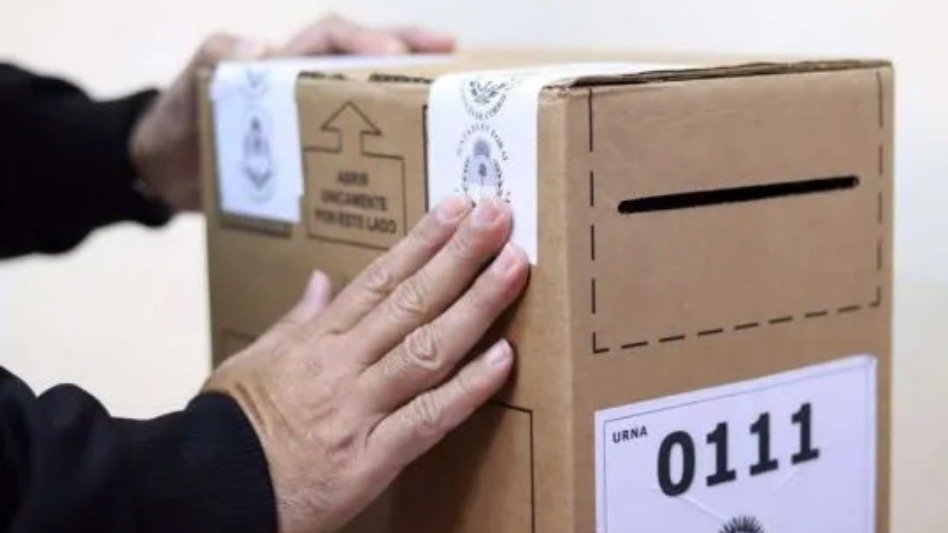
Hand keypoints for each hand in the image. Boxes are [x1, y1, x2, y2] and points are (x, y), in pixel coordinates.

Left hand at [129, 15, 454, 210]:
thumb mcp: (191, 84)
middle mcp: (309, 89)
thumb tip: (257, 48)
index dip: (368, 39)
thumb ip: (216, 59)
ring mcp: (315, 126)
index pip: (333, 39)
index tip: (400, 50)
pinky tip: (408, 181)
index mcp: (286, 63)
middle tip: (455, 63)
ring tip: (446, 121)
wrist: (161, 173)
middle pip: (369, 66)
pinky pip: (354, 156)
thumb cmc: (177, 120)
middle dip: (413, 57)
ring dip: (408, 111)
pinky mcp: (314, 163)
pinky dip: (383, 163)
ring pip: (370, 109)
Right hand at [203, 196, 528, 531]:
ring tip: (514, 266)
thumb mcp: (252, 361)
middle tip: (499, 215)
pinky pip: (427, 420)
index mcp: (317, 341)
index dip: (422, 241)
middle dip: (458, 255)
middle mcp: (343, 366)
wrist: (206, 492)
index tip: (457, 208)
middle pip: (411, 301)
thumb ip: (295, 321)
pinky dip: (467, 389)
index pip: (380, 280)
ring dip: (475, 305)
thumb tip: (322, 280)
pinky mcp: (371, 459)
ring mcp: (359, 409)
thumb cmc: (230, 427)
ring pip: (426, 348)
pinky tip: (504, 357)